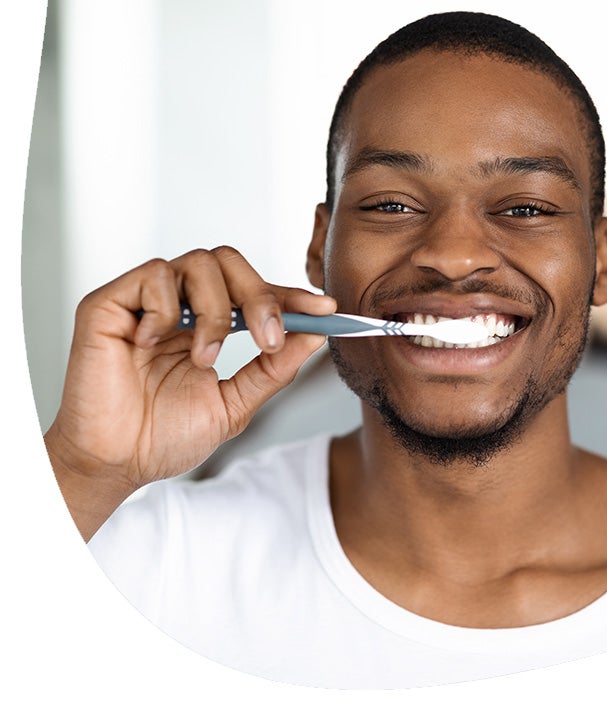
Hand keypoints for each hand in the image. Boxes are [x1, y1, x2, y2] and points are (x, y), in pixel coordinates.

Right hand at [44, 246, 335, 539]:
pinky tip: (154, 344)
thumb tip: (315, 334)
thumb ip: (273, 368)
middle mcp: (179, 306)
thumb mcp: (236, 404)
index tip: (325, 309)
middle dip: (260, 296)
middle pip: (230, 262)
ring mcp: (145, 301)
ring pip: (198, 263)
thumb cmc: (164, 437)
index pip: (255, 292)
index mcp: (209, 326)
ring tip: (204, 358)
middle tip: (267, 339)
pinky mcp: (109, 302)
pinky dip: (165, 309)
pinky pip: (153, 275)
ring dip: (215, 311)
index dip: (291, 296)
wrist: (117, 464)